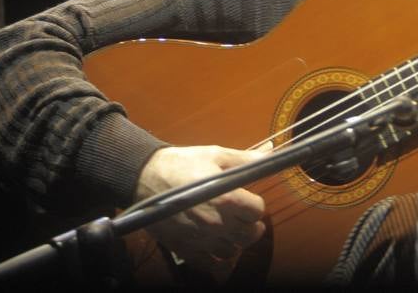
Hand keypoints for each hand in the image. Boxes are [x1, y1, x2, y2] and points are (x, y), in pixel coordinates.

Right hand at [134, 144, 268, 274]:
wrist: (145, 178)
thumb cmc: (182, 164)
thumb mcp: (217, 155)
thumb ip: (247, 160)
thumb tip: (271, 153)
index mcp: (227, 198)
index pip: (258, 211)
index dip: (256, 205)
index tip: (249, 200)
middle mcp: (217, 222)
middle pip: (249, 234)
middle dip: (251, 224)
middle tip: (244, 217)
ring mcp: (201, 239)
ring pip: (233, 251)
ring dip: (236, 242)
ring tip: (231, 230)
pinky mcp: (185, 249)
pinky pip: (210, 265)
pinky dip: (218, 260)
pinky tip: (216, 247)